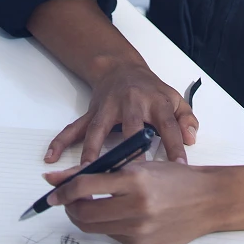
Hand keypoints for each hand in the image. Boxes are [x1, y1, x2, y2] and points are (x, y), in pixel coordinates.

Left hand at [44, 160, 222, 243]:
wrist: (206, 199)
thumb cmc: (174, 177)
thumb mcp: (140, 164)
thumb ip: (103, 170)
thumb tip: (64, 176)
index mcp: (134, 179)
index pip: (85, 186)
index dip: (62, 189)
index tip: (52, 189)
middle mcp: (135, 206)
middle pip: (83, 213)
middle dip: (68, 206)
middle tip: (67, 198)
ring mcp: (137, 229)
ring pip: (93, 227)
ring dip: (83, 216)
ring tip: (87, 205)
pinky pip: (111, 235)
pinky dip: (106, 224)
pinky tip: (115, 214)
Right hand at [45, 63, 198, 166]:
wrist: (122, 67)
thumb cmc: (151, 90)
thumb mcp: (174, 99)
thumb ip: (186, 119)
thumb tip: (192, 139)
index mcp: (155, 102)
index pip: (168, 125)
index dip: (175, 144)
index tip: (179, 166)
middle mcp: (131, 103)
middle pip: (131, 127)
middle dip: (131, 150)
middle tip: (132, 176)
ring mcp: (108, 108)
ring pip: (98, 130)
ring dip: (92, 151)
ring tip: (87, 173)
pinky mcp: (92, 113)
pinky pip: (74, 128)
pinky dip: (61, 141)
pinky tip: (51, 157)